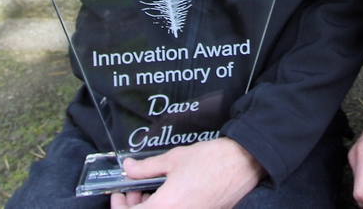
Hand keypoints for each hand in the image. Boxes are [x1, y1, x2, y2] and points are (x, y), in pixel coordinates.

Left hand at [110, 137, 264, 208]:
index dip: (119, 206)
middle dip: (134, 206)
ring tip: (154, 191)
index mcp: (167, 205)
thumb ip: (147, 167)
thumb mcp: (174, 158)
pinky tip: (169, 195)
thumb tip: (129, 168)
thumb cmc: (212, 158)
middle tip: (135, 190)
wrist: (244, 163)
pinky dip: (167, 208)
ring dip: (151, 208)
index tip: (118, 195)